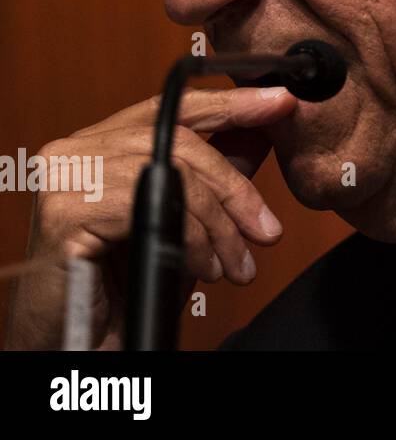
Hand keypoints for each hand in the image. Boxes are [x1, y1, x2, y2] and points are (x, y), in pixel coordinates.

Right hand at [3, 87, 296, 349]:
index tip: (281, 102)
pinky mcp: (64, 211)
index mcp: (100, 143)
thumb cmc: (123, 285)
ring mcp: (65, 176)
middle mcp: (76, 150)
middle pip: (180, 142)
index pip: (172, 107)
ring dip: (219, 226)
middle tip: (267, 231)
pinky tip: (204, 268)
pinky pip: (153, 208)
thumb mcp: (183, 222)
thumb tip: (261, 134)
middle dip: (236, 189)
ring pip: (174, 176)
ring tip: (237, 264)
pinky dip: (192, 240)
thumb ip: (212, 177)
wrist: (76, 342)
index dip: (230, 104)